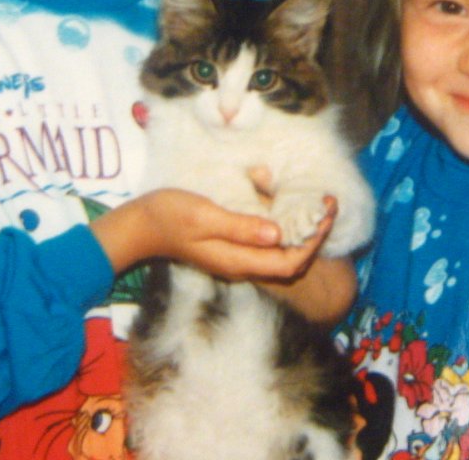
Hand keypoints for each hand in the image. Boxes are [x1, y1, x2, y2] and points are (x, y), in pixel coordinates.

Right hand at [89, 188, 330, 283]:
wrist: (139, 226)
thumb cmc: (169, 217)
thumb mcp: (204, 216)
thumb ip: (240, 227)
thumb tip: (277, 234)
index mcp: (238, 261)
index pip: (290, 262)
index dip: (314, 241)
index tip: (327, 212)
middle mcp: (241, 265)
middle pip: (290, 260)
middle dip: (314, 234)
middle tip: (329, 203)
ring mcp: (235, 258)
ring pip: (280, 252)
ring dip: (302, 230)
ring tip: (316, 203)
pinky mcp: (230, 247)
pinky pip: (266, 244)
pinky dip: (283, 226)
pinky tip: (286, 205)